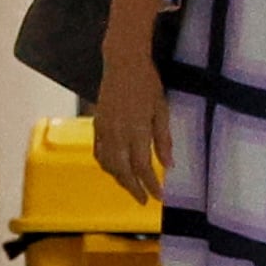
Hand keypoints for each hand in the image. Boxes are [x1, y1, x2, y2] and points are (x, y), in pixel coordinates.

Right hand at [91, 45, 171, 204]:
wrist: (122, 64)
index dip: (150, 185)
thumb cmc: (148, 84)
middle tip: (144, 201)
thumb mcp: (163, 110)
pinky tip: (115, 169)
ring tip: (132, 188)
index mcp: (137, 130)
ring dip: (119, 180)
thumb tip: (169, 165)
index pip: (143, 167)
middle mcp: (117, 134)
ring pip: (108, 164)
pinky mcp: (96, 125)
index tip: (159, 197)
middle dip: (134, 188)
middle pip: (123, 171)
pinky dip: (106, 165)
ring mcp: (104, 130)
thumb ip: (164, 139)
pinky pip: (98, 153)